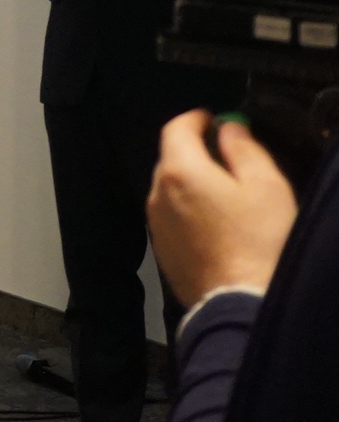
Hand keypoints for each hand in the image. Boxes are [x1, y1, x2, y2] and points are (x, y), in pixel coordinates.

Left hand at [149, 111, 298, 304]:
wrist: (240, 301)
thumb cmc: (259, 241)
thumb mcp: (265, 185)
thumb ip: (243, 149)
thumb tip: (228, 127)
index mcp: (179, 171)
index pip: (176, 128)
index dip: (196, 119)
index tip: (214, 120)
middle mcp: (157, 193)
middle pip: (171, 158)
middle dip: (197, 152)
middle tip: (230, 158)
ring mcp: (155, 223)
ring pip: (171, 189)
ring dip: (193, 183)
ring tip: (228, 194)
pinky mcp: (162, 248)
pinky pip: (173, 216)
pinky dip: (190, 209)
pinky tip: (218, 224)